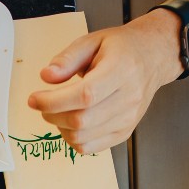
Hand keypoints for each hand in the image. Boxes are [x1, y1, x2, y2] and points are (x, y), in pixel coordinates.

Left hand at [27, 10, 183, 155]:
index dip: (54, 101)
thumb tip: (47, 76)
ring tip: (57, 111)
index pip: (85, 96)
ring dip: (60, 127)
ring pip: (83, 137)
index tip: (35, 99)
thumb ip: (68, 58)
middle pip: (81, 120)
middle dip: (52, 115)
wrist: (153, 57)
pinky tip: (69, 123)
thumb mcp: (93, 41)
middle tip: (42, 103)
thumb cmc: (122, 48)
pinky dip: (72, 139)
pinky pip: (90, 147)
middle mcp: (129, 97)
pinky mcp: (124, 132)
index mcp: (121, 70)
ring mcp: (128, 119)